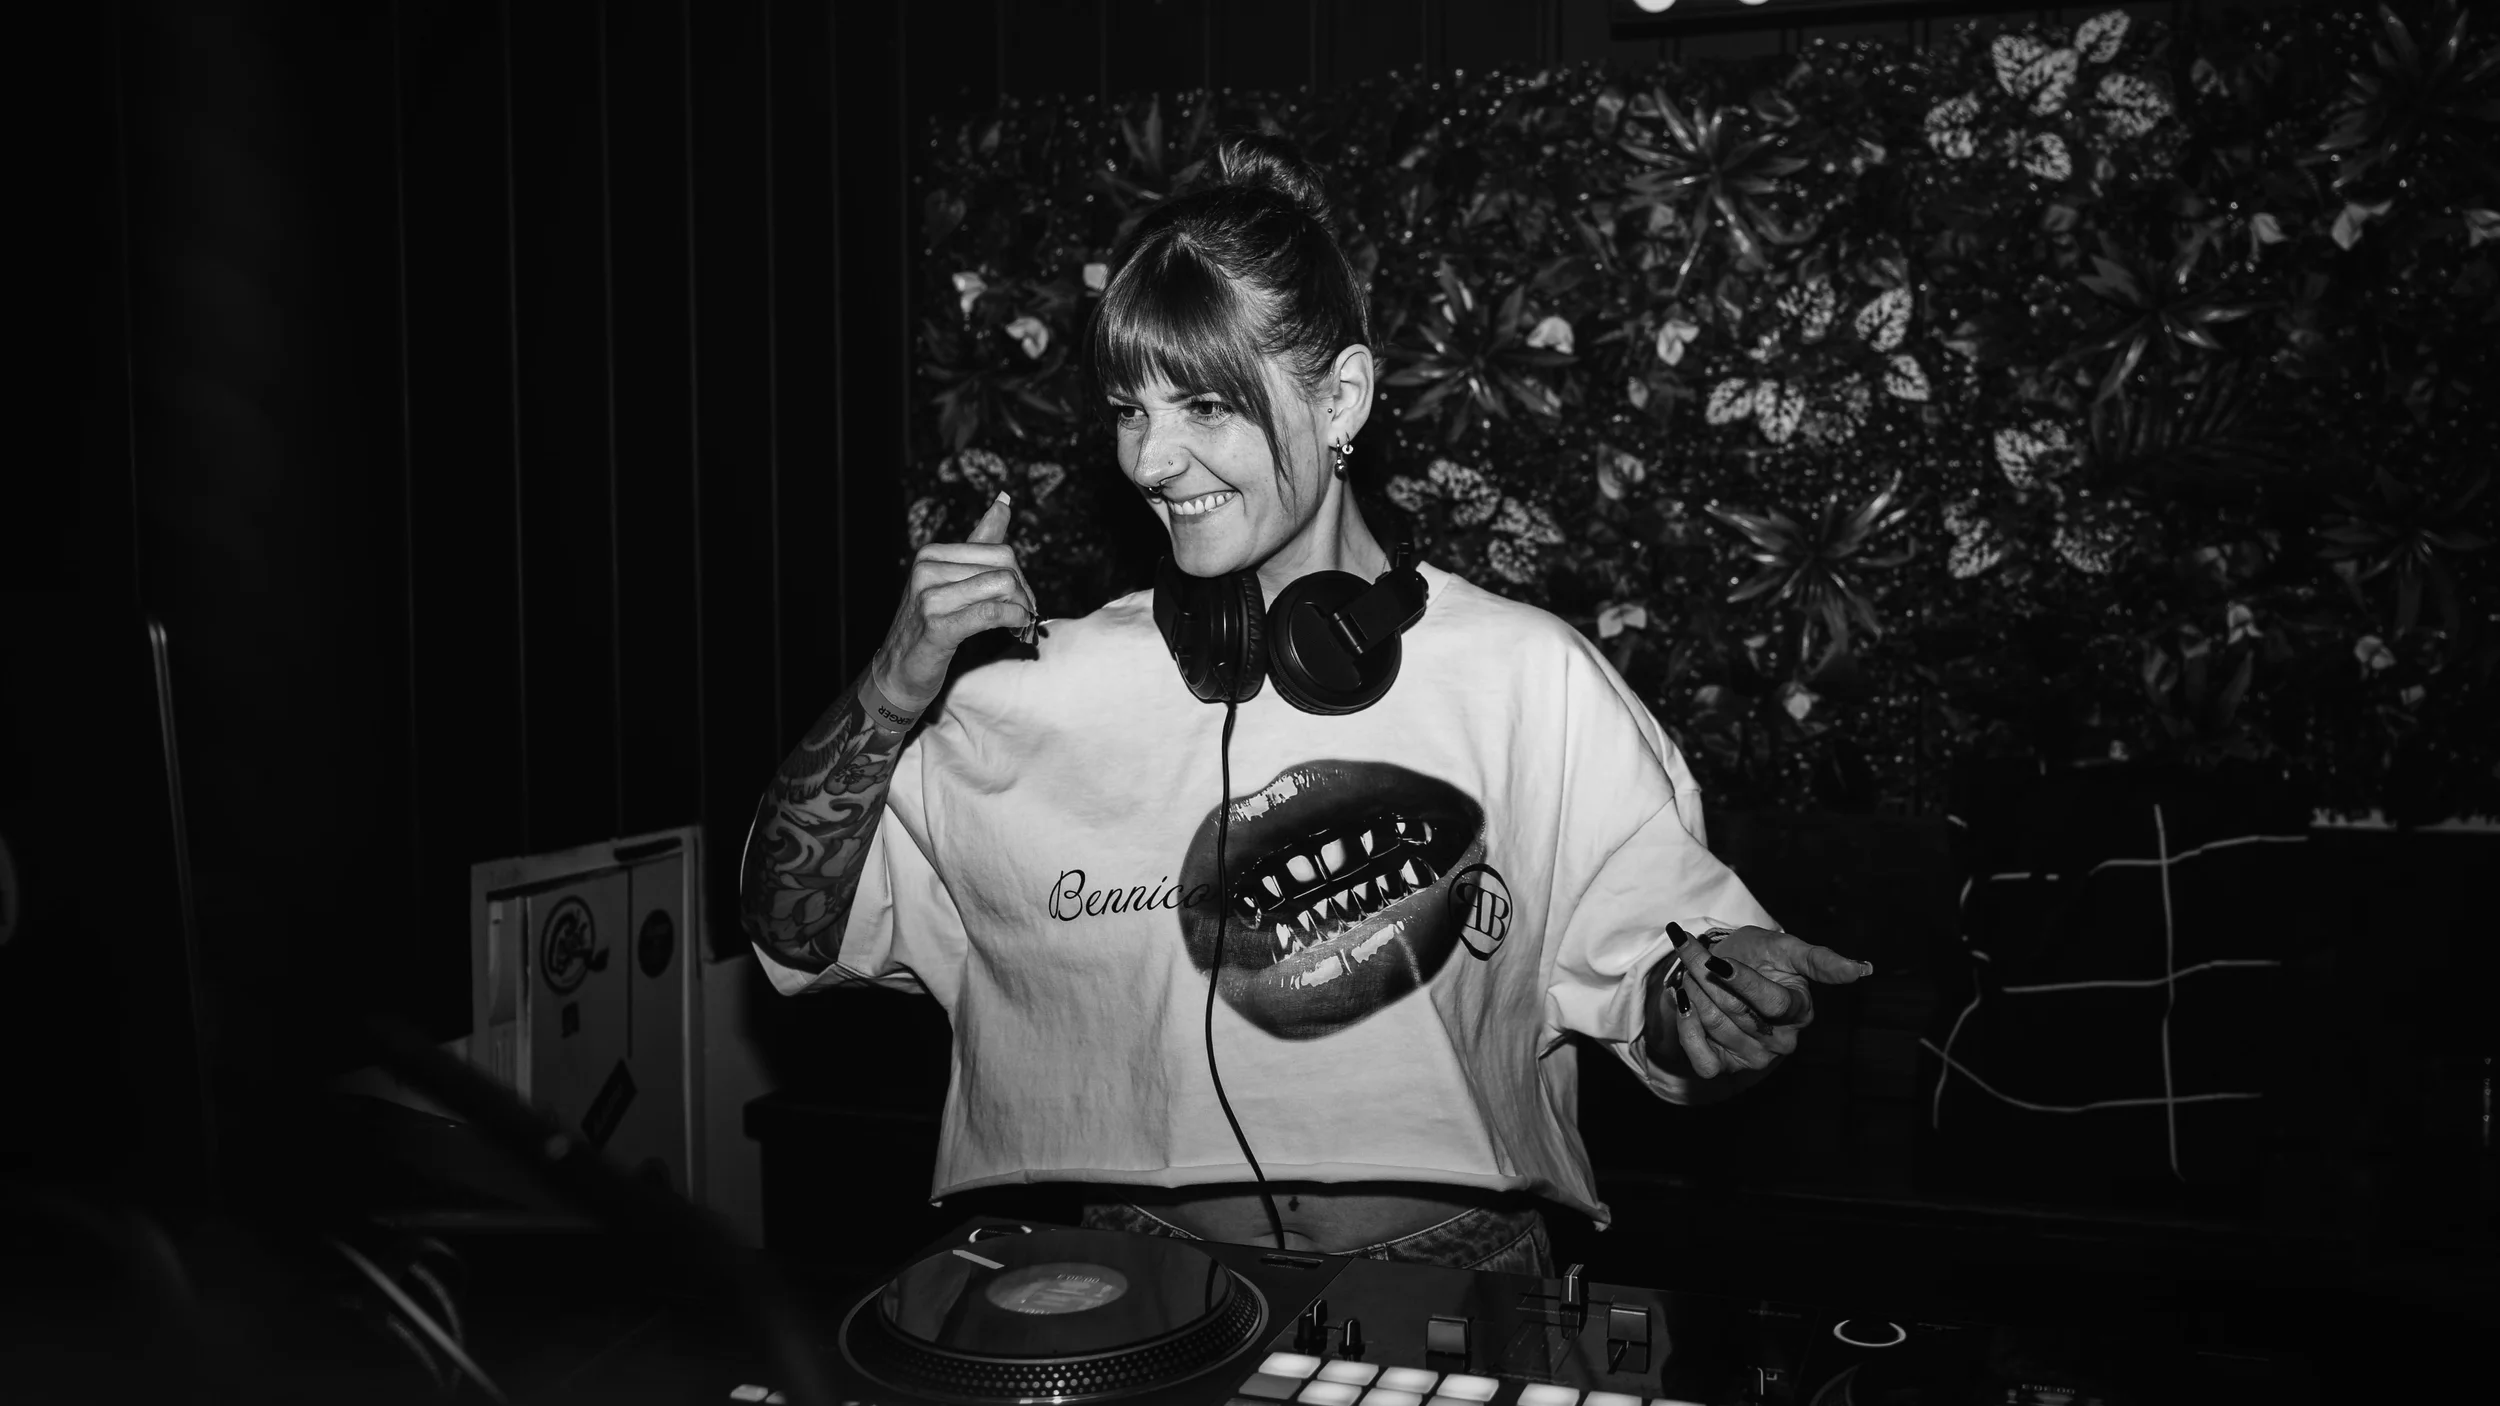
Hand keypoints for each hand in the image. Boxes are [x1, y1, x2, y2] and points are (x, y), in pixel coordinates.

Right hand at [870, 492, 1038, 712]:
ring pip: (1001, 587)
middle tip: (1025, 613)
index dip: (1020, 576)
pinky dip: (1013, 619)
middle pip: (1003, 567)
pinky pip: (991, 613)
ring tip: (1019, 623)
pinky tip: (1016, 627)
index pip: (998, 550)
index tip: (1022, 598)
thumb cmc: (930, 624)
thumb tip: (1004, 499)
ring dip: (1021, 608)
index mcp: (931, 554)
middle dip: (1023, 592)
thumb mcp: (951, 578)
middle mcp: (926, 569)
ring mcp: (929, 597)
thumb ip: (980, 540)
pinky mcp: (937, 626)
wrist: (899, 670)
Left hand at [1653, 923, 1871, 1079]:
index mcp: (1800, 1011)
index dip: (1742, 981)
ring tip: (1693, 973)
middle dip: (1708, 979)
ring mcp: (1755, 1057)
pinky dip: (1687, 1030)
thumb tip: (1863, 969)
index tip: (1718, 961)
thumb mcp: (1788, 949)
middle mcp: (1781, 1041)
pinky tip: (1685, 1005)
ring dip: (1694, 993)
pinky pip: (1703, 1061)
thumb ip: (1820, 960)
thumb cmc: (1758, 957)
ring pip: (1715, 1026)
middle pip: (1736, 1012)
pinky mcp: (1727, 1067)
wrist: (1720, 969)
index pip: (1773, 1003)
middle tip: (1698, 956)